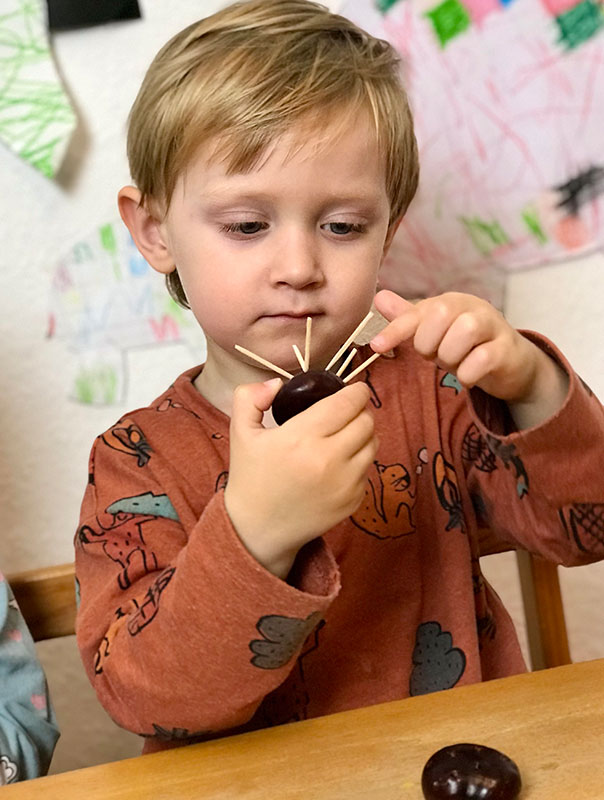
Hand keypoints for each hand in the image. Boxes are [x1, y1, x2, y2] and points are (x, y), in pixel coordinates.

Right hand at [224, 378, 376, 578]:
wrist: (258, 530)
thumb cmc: (251, 477)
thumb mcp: (240, 433)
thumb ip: (250, 398)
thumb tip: (277, 383)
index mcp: (301, 438)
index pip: (347, 403)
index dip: (355, 391)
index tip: (352, 390)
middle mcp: (328, 459)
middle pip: (366, 421)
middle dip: (359, 411)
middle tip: (346, 412)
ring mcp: (345, 483)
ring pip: (373, 444)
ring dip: (364, 434)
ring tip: (345, 435)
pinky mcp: (354, 501)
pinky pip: (368, 469)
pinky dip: (359, 461)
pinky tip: (339, 463)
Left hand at [370, 290, 567, 427]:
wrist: (510, 364)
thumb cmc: (466, 347)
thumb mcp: (434, 334)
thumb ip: (408, 318)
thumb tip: (379, 297)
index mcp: (451, 302)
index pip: (418, 311)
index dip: (396, 329)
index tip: (376, 346)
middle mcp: (473, 307)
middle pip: (441, 313)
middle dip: (429, 343)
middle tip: (436, 356)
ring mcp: (494, 326)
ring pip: (465, 331)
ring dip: (450, 356)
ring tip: (455, 364)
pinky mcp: (507, 349)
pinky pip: (482, 358)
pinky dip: (468, 373)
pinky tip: (468, 376)